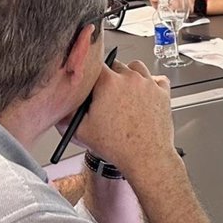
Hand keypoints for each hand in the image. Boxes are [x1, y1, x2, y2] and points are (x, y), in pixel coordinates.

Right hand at [71, 59, 177, 176]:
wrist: (146, 158)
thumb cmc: (118, 146)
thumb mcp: (82, 132)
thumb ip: (67, 117)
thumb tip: (59, 110)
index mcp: (108, 83)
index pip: (96, 64)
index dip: (92, 73)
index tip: (92, 81)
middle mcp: (130, 79)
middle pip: (116, 65)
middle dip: (110, 76)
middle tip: (107, 94)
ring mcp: (148, 84)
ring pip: (137, 67)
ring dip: (130, 76)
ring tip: (125, 92)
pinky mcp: (163, 93)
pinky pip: (157, 79)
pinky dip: (151, 83)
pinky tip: (145, 94)